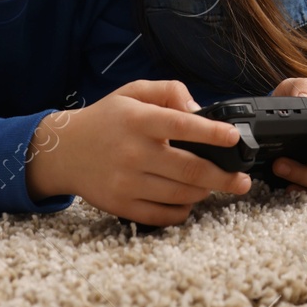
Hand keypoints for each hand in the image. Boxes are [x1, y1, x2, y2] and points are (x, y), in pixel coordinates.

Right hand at [25, 79, 249, 224]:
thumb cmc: (106, 119)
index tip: (234, 138)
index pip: (182, 126)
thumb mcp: (134, 91)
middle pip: (190, 170)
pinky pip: (161, 215)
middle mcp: (133, 152)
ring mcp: (126, 183)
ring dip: (205, 192)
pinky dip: (182, 211)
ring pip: (180, 195)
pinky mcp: (120, 205)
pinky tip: (189, 201)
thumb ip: (169, 91)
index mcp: (138, 120)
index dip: (212, 133)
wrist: (64, 150)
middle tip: (243, 179)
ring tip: (214, 185)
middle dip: (224, 177)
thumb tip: (199, 109)